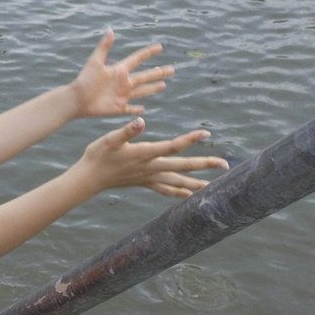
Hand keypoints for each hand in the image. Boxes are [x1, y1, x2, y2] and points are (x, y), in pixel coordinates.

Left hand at [70, 29, 173, 117]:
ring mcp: (122, 95)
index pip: (137, 59)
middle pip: (146, 76)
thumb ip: (104, 47)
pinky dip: (137, 109)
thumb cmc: (85, 79)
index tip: (160, 47)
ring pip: (142, 91)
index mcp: (119, 70)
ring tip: (164, 85)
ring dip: (153, 88)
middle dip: (159, 73)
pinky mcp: (119, 108)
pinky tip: (144, 109)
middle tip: (172, 69)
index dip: (148, 53)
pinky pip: (131, 109)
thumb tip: (110, 30)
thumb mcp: (95, 61)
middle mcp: (123, 82)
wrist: (77, 99)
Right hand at [75, 118, 228, 198]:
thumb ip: (127, 130)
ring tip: (214, 185)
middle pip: (182, 166)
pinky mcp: (145, 183)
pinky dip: (180, 192)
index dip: (190, 140)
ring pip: (178, 181)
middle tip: (225, 164)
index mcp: (144, 154)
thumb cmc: (97, 155)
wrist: (89, 178)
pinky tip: (189, 194)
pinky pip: (166, 189)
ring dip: (197, 182)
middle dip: (204, 165)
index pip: (172, 146)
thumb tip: (141, 121)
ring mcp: (148, 178)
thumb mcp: (109, 139)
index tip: (206, 133)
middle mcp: (150, 168)